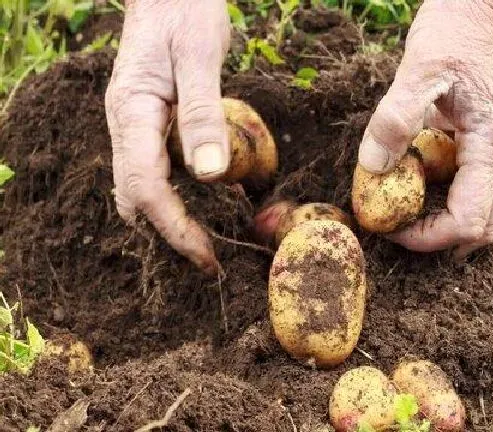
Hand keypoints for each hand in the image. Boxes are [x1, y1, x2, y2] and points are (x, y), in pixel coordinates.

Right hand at [105, 0, 230, 275]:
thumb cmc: (184, 12)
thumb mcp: (199, 57)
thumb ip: (202, 114)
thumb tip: (208, 172)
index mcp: (132, 112)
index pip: (144, 187)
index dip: (174, 227)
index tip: (206, 255)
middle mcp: (125, 125)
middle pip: (136, 197)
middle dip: (170, 233)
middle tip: (210, 260)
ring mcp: (134, 126)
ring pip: (142, 189)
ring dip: (171, 220)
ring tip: (209, 242)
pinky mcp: (150, 124)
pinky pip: (156, 171)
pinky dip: (178, 196)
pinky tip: (210, 201)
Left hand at [358, 0, 492, 258]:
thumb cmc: (460, 26)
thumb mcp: (418, 69)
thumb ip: (394, 121)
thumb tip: (372, 170)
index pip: (469, 220)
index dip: (428, 236)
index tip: (389, 226)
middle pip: (483, 224)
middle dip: (438, 235)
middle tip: (396, 223)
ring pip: (481, 204)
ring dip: (442, 213)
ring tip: (401, 199)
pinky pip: (475, 179)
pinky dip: (445, 188)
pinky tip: (415, 170)